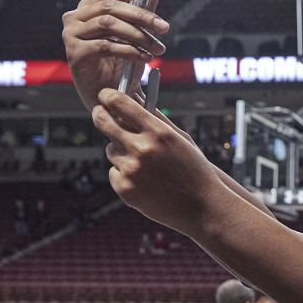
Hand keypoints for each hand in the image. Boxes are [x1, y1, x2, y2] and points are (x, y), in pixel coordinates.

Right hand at [62, 0, 169, 112]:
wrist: (109, 92)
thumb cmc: (121, 60)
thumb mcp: (136, 30)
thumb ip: (145, 3)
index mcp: (89, 7)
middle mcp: (76, 16)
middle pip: (111, 8)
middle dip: (142, 16)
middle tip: (165, 28)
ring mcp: (72, 34)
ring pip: (108, 25)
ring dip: (138, 36)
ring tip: (158, 49)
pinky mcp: (74, 53)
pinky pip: (104, 46)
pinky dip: (128, 51)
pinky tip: (144, 58)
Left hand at [91, 89, 229, 234]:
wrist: (202, 207)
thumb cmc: (194, 170)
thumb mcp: (181, 140)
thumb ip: (156, 119)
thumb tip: (134, 99)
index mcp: (158, 133)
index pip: (120, 103)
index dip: (108, 96)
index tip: (105, 96)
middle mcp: (142, 149)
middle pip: (103, 122)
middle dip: (100, 115)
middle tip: (101, 114)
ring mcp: (131, 170)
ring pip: (110, 150)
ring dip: (121, 151)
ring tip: (144, 163)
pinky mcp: (124, 188)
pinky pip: (113, 172)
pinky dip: (124, 174)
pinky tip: (144, 181)